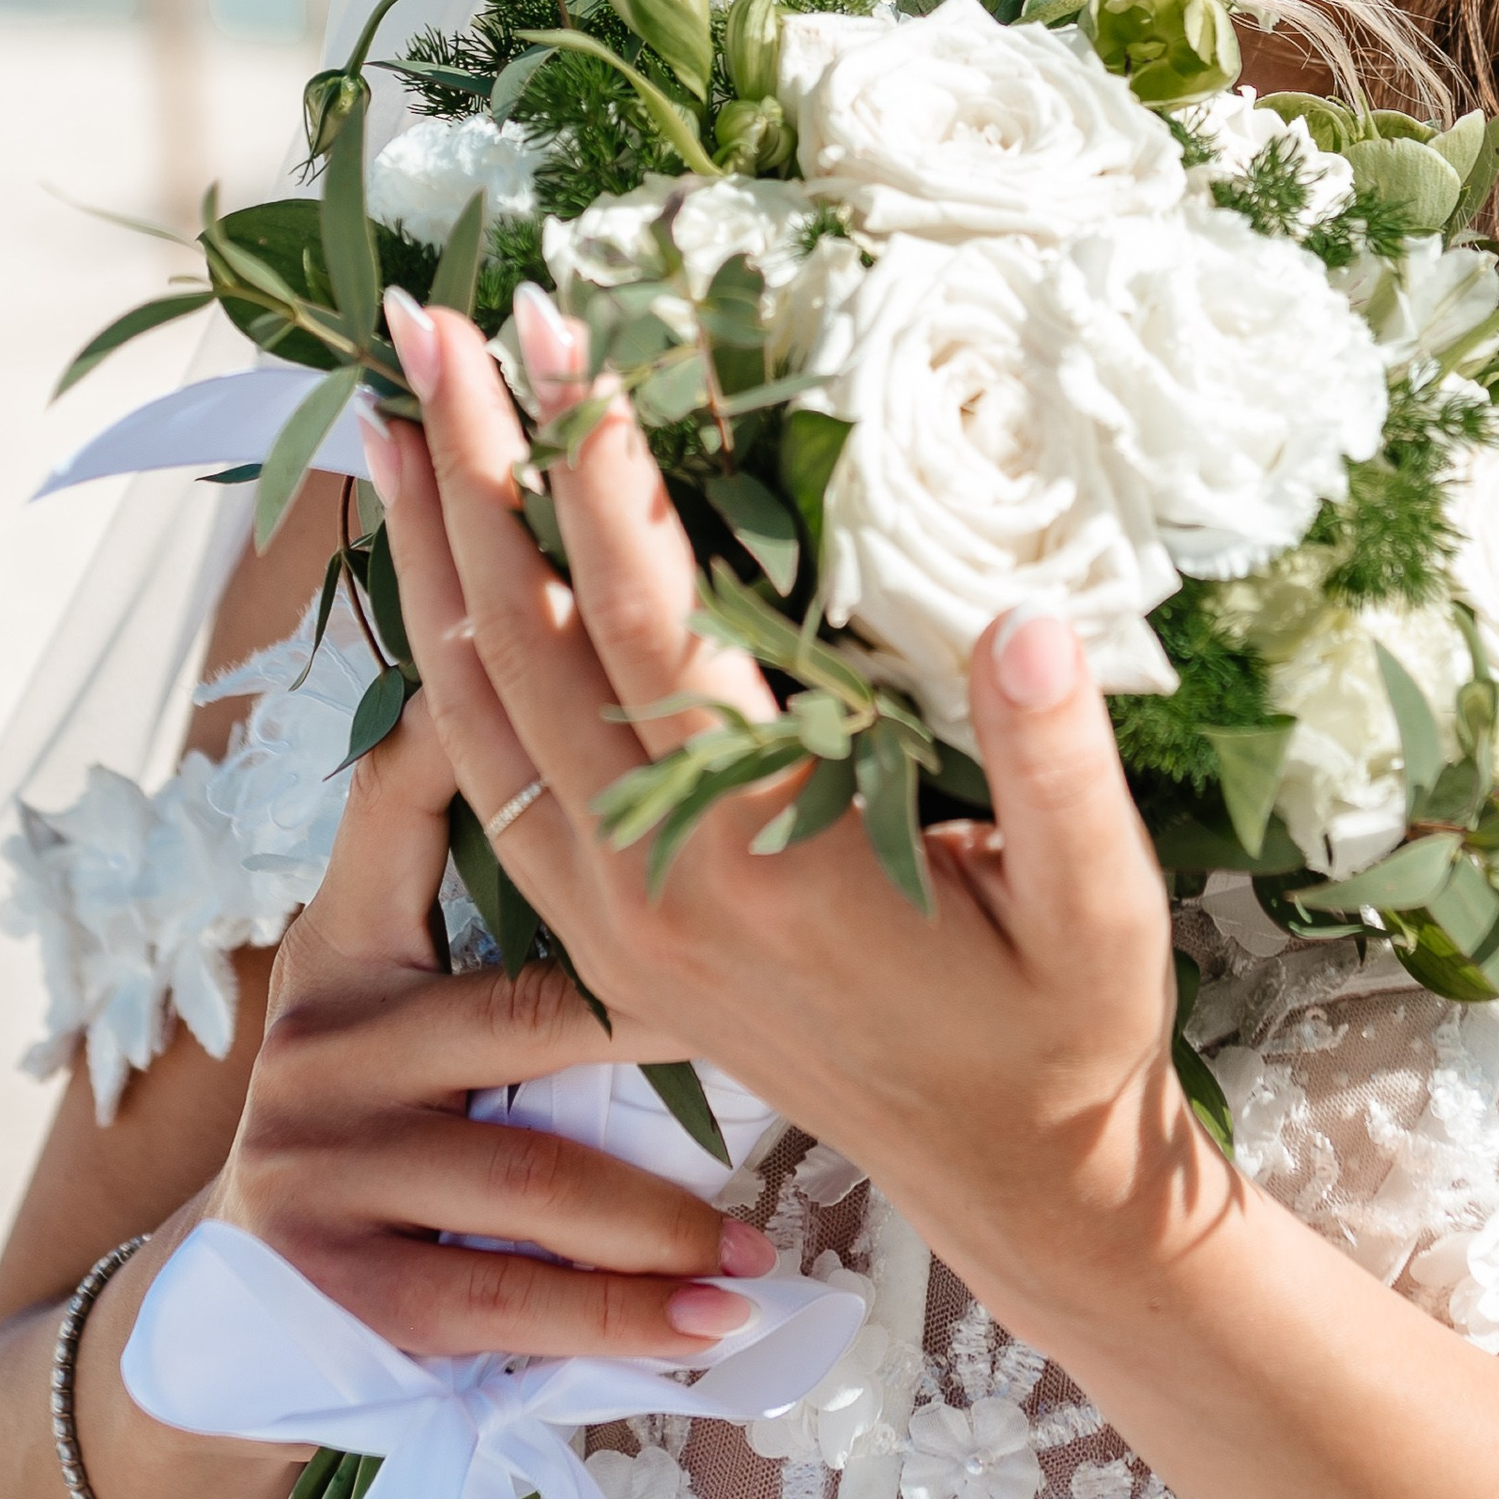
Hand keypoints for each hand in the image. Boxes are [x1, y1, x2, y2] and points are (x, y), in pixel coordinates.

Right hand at [204, 685, 774, 1363]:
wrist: (241, 1313)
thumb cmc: (385, 1118)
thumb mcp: (401, 994)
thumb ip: (503, 901)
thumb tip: (661, 789)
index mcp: (349, 934)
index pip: (403, 796)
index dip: (483, 725)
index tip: (594, 650)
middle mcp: (323, 1030)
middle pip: (534, 1009)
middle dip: (683, 1025)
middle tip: (812, 1025)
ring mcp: (320, 1157)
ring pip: (534, 1173)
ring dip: (670, 1218)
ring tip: (770, 1245)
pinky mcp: (336, 1277)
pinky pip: (503, 1298)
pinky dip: (622, 1321)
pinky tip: (714, 1326)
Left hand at [365, 289, 1214, 1337]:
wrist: (1011, 1179)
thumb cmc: (1067, 1027)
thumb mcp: (1106, 909)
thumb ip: (1062, 765)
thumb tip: (1028, 621)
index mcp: (765, 858)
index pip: (647, 625)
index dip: (594, 473)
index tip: (552, 337)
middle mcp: (654, 884)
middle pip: (523, 643)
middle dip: (472, 469)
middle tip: (429, 319)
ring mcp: (611, 913)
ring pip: (473, 707)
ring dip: (429, 554)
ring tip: (392, 412)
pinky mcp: (604, 932)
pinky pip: (485, 774)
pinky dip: (440, 659)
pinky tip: (434, 577)